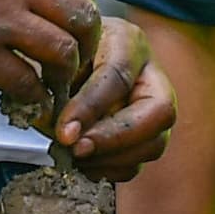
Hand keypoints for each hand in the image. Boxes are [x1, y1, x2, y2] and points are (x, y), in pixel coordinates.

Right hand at [0, 0, 99, 95]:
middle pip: (81, 15)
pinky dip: (33, 95)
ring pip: (64, 51)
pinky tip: (25, 97)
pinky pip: (27, 82)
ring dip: (65, 73)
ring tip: (53, 82)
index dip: (81, 4)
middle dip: (85, 42)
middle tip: (75, 59)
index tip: (74, 22)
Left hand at [46, 16, 176, 181]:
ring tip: (75, 156)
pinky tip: (83, 163)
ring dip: (111, 158)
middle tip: (76, 150)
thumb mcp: (60, 54)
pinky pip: (137, 164)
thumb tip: (56, 124)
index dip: (92, 107)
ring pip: (153, 144)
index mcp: (130, 44)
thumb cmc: (66, 52)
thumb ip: (59, 80)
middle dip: (115, 138)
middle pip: (158, 113)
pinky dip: (109, 169)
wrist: (76, 55)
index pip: (119, 76)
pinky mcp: (145, 139)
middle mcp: (153, 77)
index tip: (64, 132)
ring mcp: (156, 112)